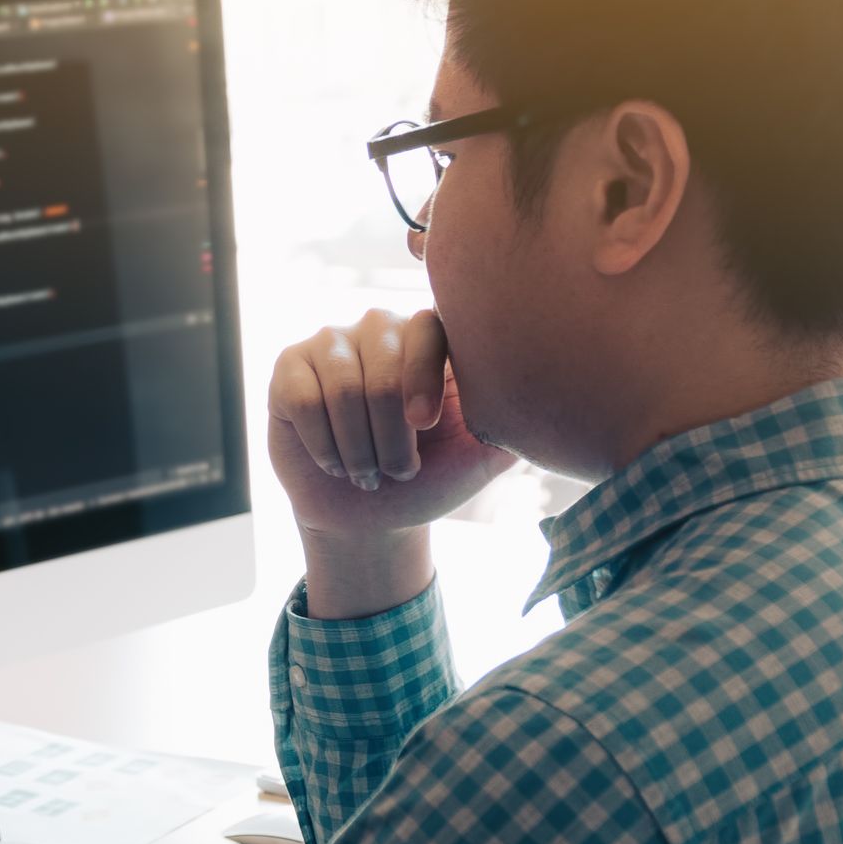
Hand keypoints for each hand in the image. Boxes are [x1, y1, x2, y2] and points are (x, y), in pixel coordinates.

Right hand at [266, 309, 516, 616]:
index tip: (426, 426)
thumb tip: (553, 391)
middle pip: (383, 369)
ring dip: (359, 450)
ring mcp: (332, 342)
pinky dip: (324, 446)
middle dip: (392, 438)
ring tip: (368, 474)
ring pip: (343, 389)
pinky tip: (334, 463)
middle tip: (399, 472)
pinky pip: (304, 399)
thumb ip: (512, 420)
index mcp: (432, 338)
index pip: (429, 327)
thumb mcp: (480, 456)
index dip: (423, 377)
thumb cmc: (428, 479)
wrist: (368, 517)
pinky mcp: (289, 366)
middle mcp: (382, 326)